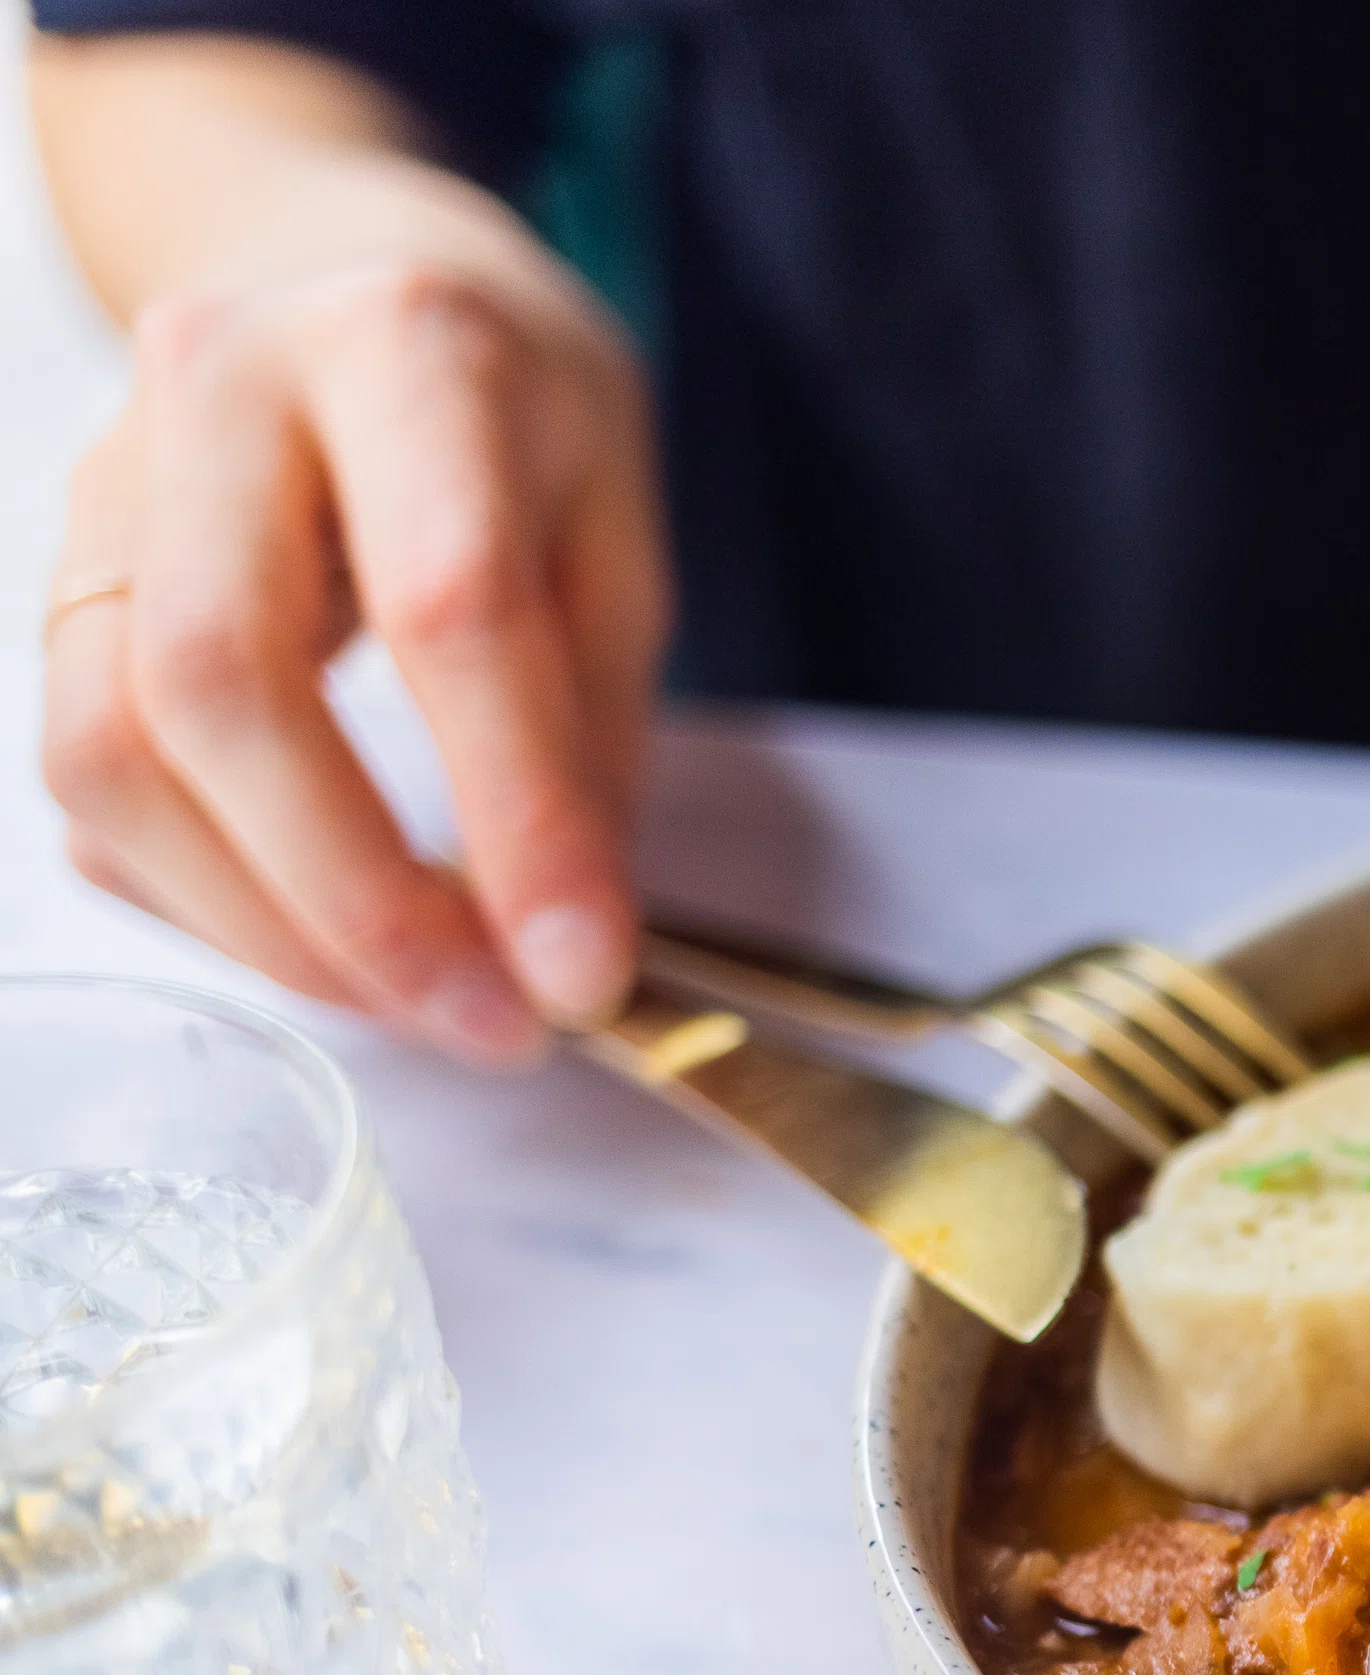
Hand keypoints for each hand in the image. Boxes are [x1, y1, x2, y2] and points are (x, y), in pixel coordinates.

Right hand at [40, 194, 665, 1065]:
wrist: (343, 265)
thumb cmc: (511, 407)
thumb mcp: (618, 530)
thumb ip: (590, 730)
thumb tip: (566, 946)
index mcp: (403, 348)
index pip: (447, 610)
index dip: (516, 818)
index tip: (582, 972)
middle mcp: (216, 392)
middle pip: (221, 686)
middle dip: (357, 900)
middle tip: (490, 1023)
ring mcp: (106, 481)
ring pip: (111, 748)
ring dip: (264, 923)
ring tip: (418, 1004)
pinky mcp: (61, 575)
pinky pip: (85, 771)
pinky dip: (199, 891)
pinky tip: (318, 937)